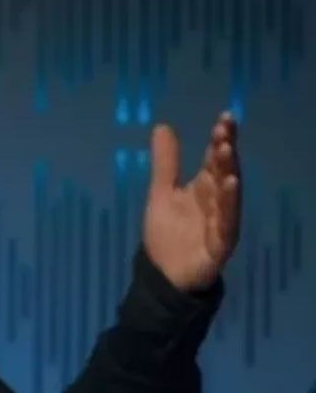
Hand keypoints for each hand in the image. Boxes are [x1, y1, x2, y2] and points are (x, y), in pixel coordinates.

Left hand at [142, 112, 241, 291]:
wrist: (163, 274)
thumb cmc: (167, 233)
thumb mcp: (161, 193)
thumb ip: (165, 163)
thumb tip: (163, 126)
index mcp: (204, 187)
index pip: (215, 159)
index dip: (220, 139)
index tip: (224, 118)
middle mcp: (217, 201)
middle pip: (224, 172)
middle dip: (225, 151)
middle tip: (225, 129)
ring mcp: (221, 221)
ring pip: (229, 194)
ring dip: (228, 172)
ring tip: (227, 150)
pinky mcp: (220, 242)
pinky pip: (227, 222)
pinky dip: (229, 205)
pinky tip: (230, 186)